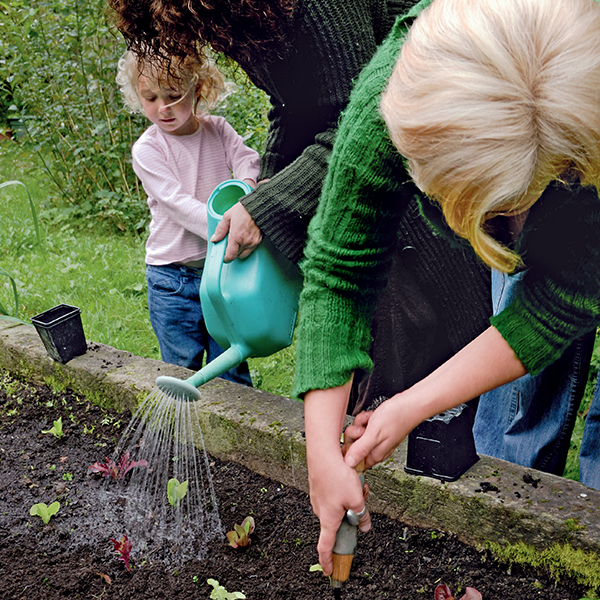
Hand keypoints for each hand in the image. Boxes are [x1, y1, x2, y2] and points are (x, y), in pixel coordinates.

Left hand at [210, 202, 261, 261]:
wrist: (259, 206)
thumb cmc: (243, 210)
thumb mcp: (227, 217)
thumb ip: (220, 230)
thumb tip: (214, 239)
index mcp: (236, 237)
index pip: (230, 256)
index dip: (226, 258)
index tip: (223, 256)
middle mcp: (246, 242)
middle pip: (236, 255)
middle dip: (232, 251)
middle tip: (230, 242)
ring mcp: (253, 242)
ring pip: (244, 254)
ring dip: (239, 250)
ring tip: (238, 239)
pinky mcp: (259, 241)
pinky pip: (251, 249)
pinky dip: (246, 246)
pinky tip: (245, 237)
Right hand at [304, 383, 370, 575]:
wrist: (323, 452)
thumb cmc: (337, 475)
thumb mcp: (357, 498)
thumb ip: (362, 514)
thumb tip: (364, 525)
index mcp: (328, 518)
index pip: (325, 547)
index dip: (328, 561)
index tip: (330, 571)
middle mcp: (320, 510)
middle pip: (338, 522)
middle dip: (352, 515)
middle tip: (362, 500)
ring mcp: (318, 498)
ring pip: (338, 506)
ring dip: (350, 499)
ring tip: (357, 484)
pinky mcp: (319, 486)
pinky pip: (334, 495)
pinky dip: (343, 489)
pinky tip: (349, 476)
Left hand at [344, 394, 420, 469]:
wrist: (408, 405)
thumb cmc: (395, 418)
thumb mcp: (374, 434)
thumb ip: (361, 449)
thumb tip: (349, 463)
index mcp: (374, 455)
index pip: (354, 462)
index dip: (348, 452)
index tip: (350, 441)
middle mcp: (374, 449)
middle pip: (352, 446)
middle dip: (354, 434)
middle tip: (362, 429)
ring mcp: (375, 439)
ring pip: (356, 434)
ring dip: (360, 424)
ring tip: (369, 421)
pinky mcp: (375, 429)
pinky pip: (363, 426)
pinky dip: (365, 419)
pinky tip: (371, 417)